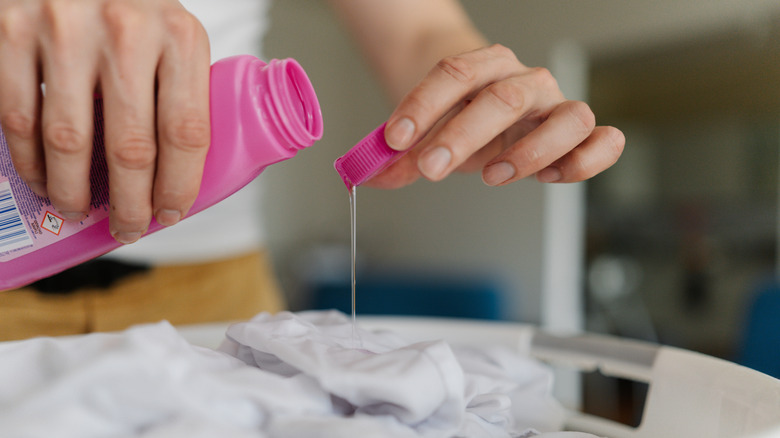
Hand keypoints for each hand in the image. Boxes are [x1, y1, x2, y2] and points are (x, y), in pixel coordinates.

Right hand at [0, 0, 210, 242]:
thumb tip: (178, 172)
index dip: (178, 186)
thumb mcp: (174, 34)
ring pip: (68, 141)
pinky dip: (30, 160)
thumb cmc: (132, 5)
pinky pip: (17, 116)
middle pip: (130, 148)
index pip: (186, 132)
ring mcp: (63, 29)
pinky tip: (43, 177)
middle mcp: (125, 31)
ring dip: (72, 191)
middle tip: (128, 228)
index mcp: (180, 36)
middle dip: (129, 204)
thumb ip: (179, 89)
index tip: (170, 213)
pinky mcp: (10, 29)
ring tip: (78, 209)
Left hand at [366, 44, 623, 188]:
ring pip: (566, 116)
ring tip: (493, 176)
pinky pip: (603, 140)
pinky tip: (552, 177)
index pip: (455, 74)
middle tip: (431, 166)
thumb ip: (399, 157)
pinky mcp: (580, 135)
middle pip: (504, 98)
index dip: (423, 105)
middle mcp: (525, 81)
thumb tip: (369, 175)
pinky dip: (586, 159)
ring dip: (529, 150)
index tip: (394, 138)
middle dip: (463, 134)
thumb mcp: (425, 133)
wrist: (488, 99)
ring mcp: (557, 106)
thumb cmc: (459, 113)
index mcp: (484, 66)